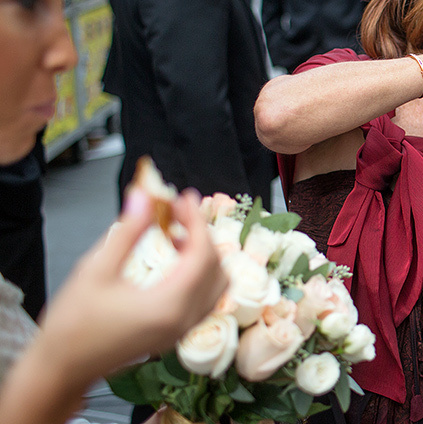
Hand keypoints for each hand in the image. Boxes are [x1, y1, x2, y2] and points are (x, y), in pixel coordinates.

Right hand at [36, 186, 226, 385]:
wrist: (60, 370)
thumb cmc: (71, 326)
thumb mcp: (95, 270)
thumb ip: (127, 232)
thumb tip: (144, 198)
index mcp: (169, 306)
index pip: (202, 253)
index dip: (196, 220)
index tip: (185, 198)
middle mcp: (184, 320)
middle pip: (215, 267)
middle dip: (201, 233)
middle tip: (177, 211)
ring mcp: (182, 330)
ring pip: (215, 284)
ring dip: (203, 254)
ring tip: (176, 233)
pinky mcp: (175, 334)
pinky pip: (204, 298)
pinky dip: (198, 274)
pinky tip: (173, 259)